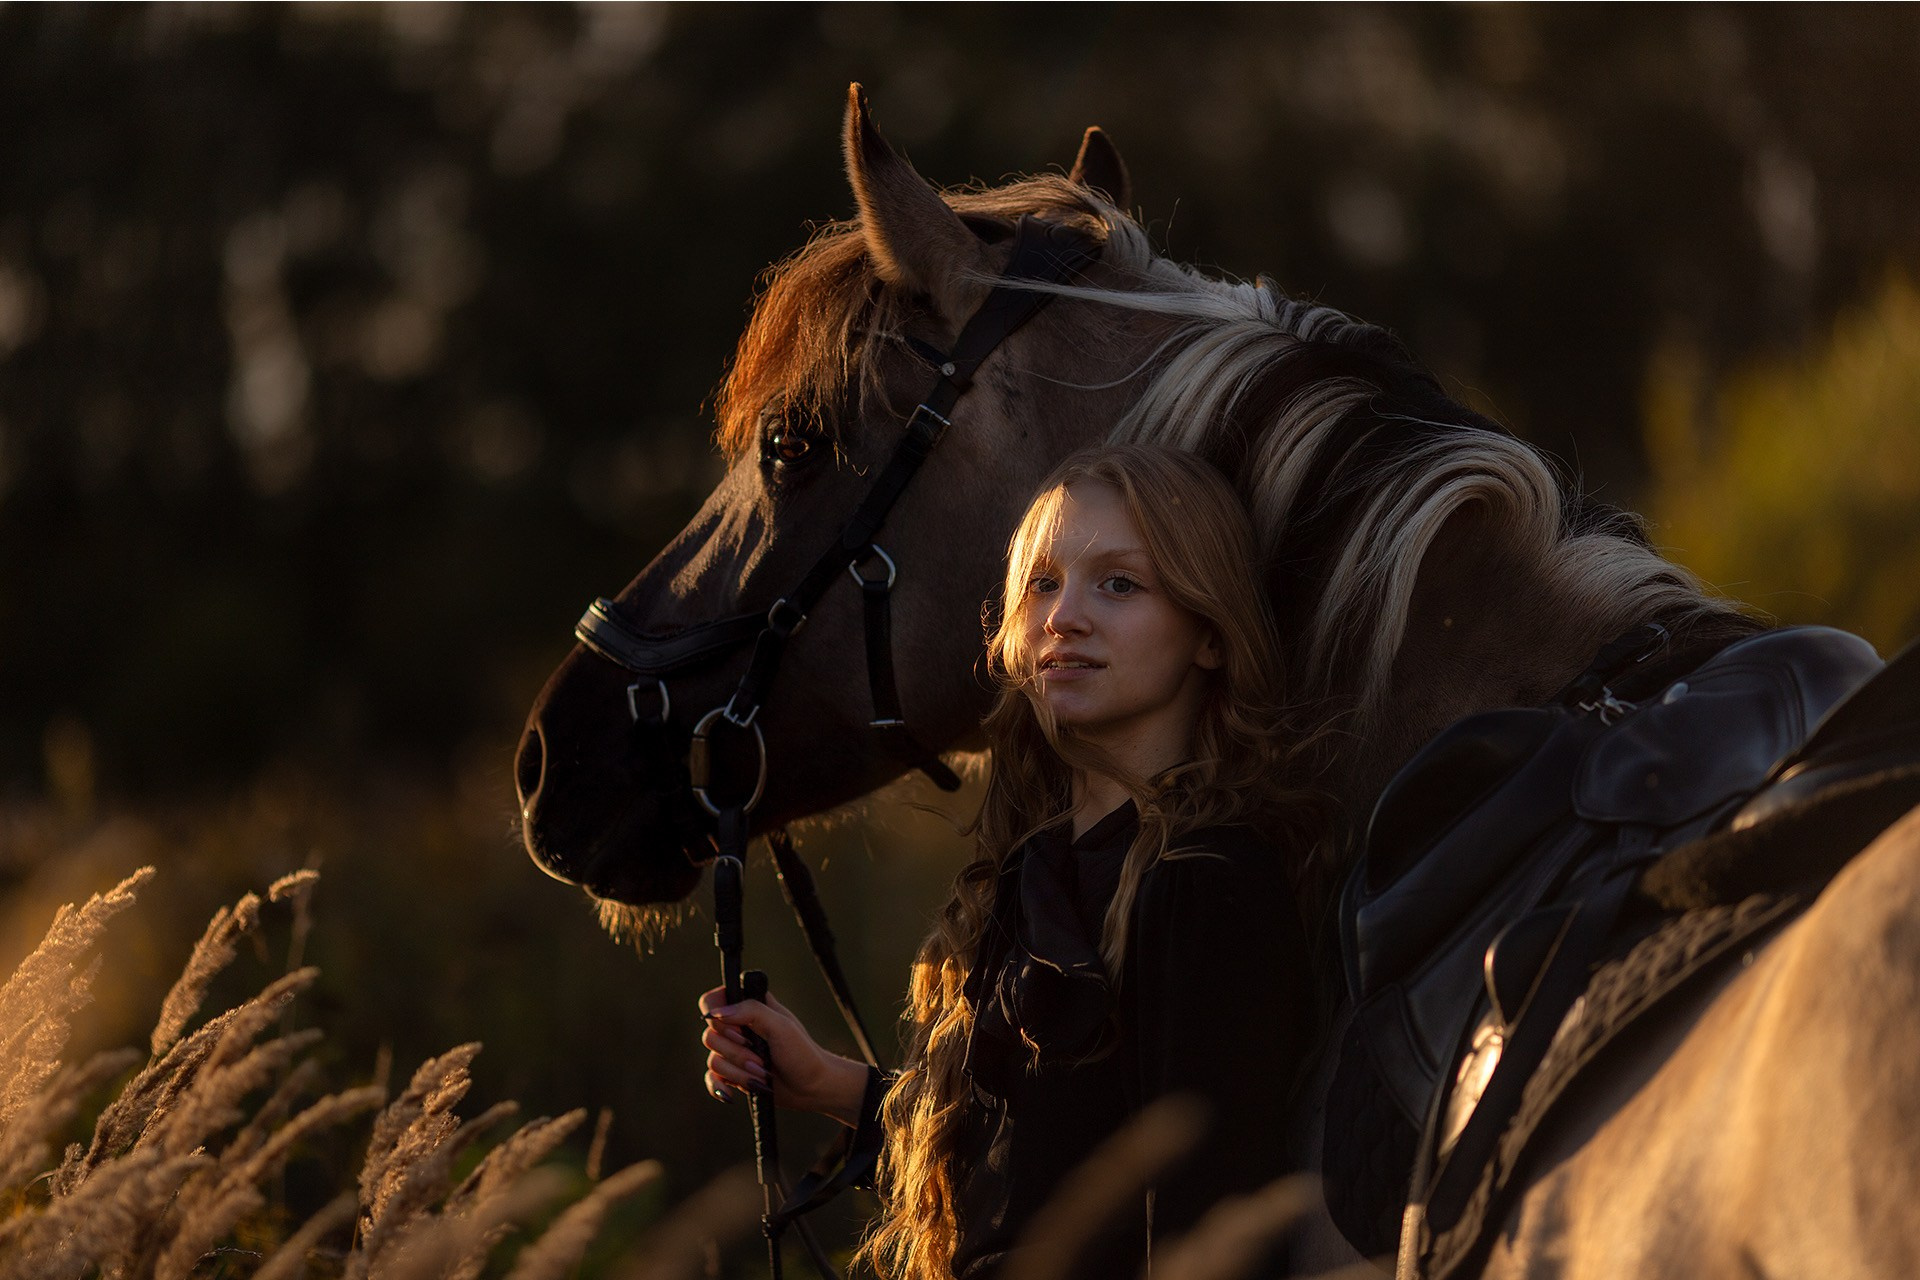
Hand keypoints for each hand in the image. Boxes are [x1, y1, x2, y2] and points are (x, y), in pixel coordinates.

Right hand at [698, 985, 869, 1125]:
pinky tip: (731, 1094)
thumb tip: (715, 1014)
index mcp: (749, 1007)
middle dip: (738, 1052)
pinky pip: (711, 1078)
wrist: (812, 1087)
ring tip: (763, 1074)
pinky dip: (720, 1087)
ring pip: (714, 1059)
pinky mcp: (733, 1073)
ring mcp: (734, 1051)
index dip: (718, 1018)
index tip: (740, 1030)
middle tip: (762, 1058)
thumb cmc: (802, 1053)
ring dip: (739, 1072)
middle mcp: (737, 1027)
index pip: (712, 1002)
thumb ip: (750, 1011)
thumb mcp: (780, 1025)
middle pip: (711, 1035)